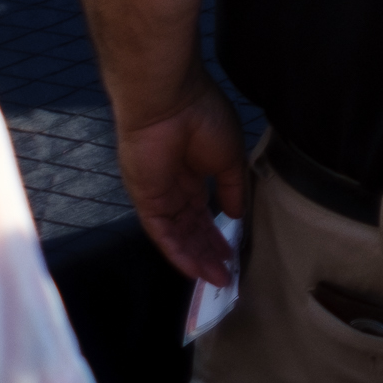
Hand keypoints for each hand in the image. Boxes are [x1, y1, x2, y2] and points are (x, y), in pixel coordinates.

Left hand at [117, 72, 248, 286]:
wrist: (170, 103)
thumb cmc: (204, 117)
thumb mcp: (230, 156)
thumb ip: (233, 188)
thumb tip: (236, 215)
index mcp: (194, 172)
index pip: (204, 212)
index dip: (218, 233)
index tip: (233, 251)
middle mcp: (175, 189)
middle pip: (192, 230)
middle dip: (209, 253)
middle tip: (227, 274)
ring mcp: (159, 197)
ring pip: (178, 237)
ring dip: (197, 259)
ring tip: (217, 279)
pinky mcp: (146, 202)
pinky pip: (162, 235)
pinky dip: (178, 254)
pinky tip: (195, 269)